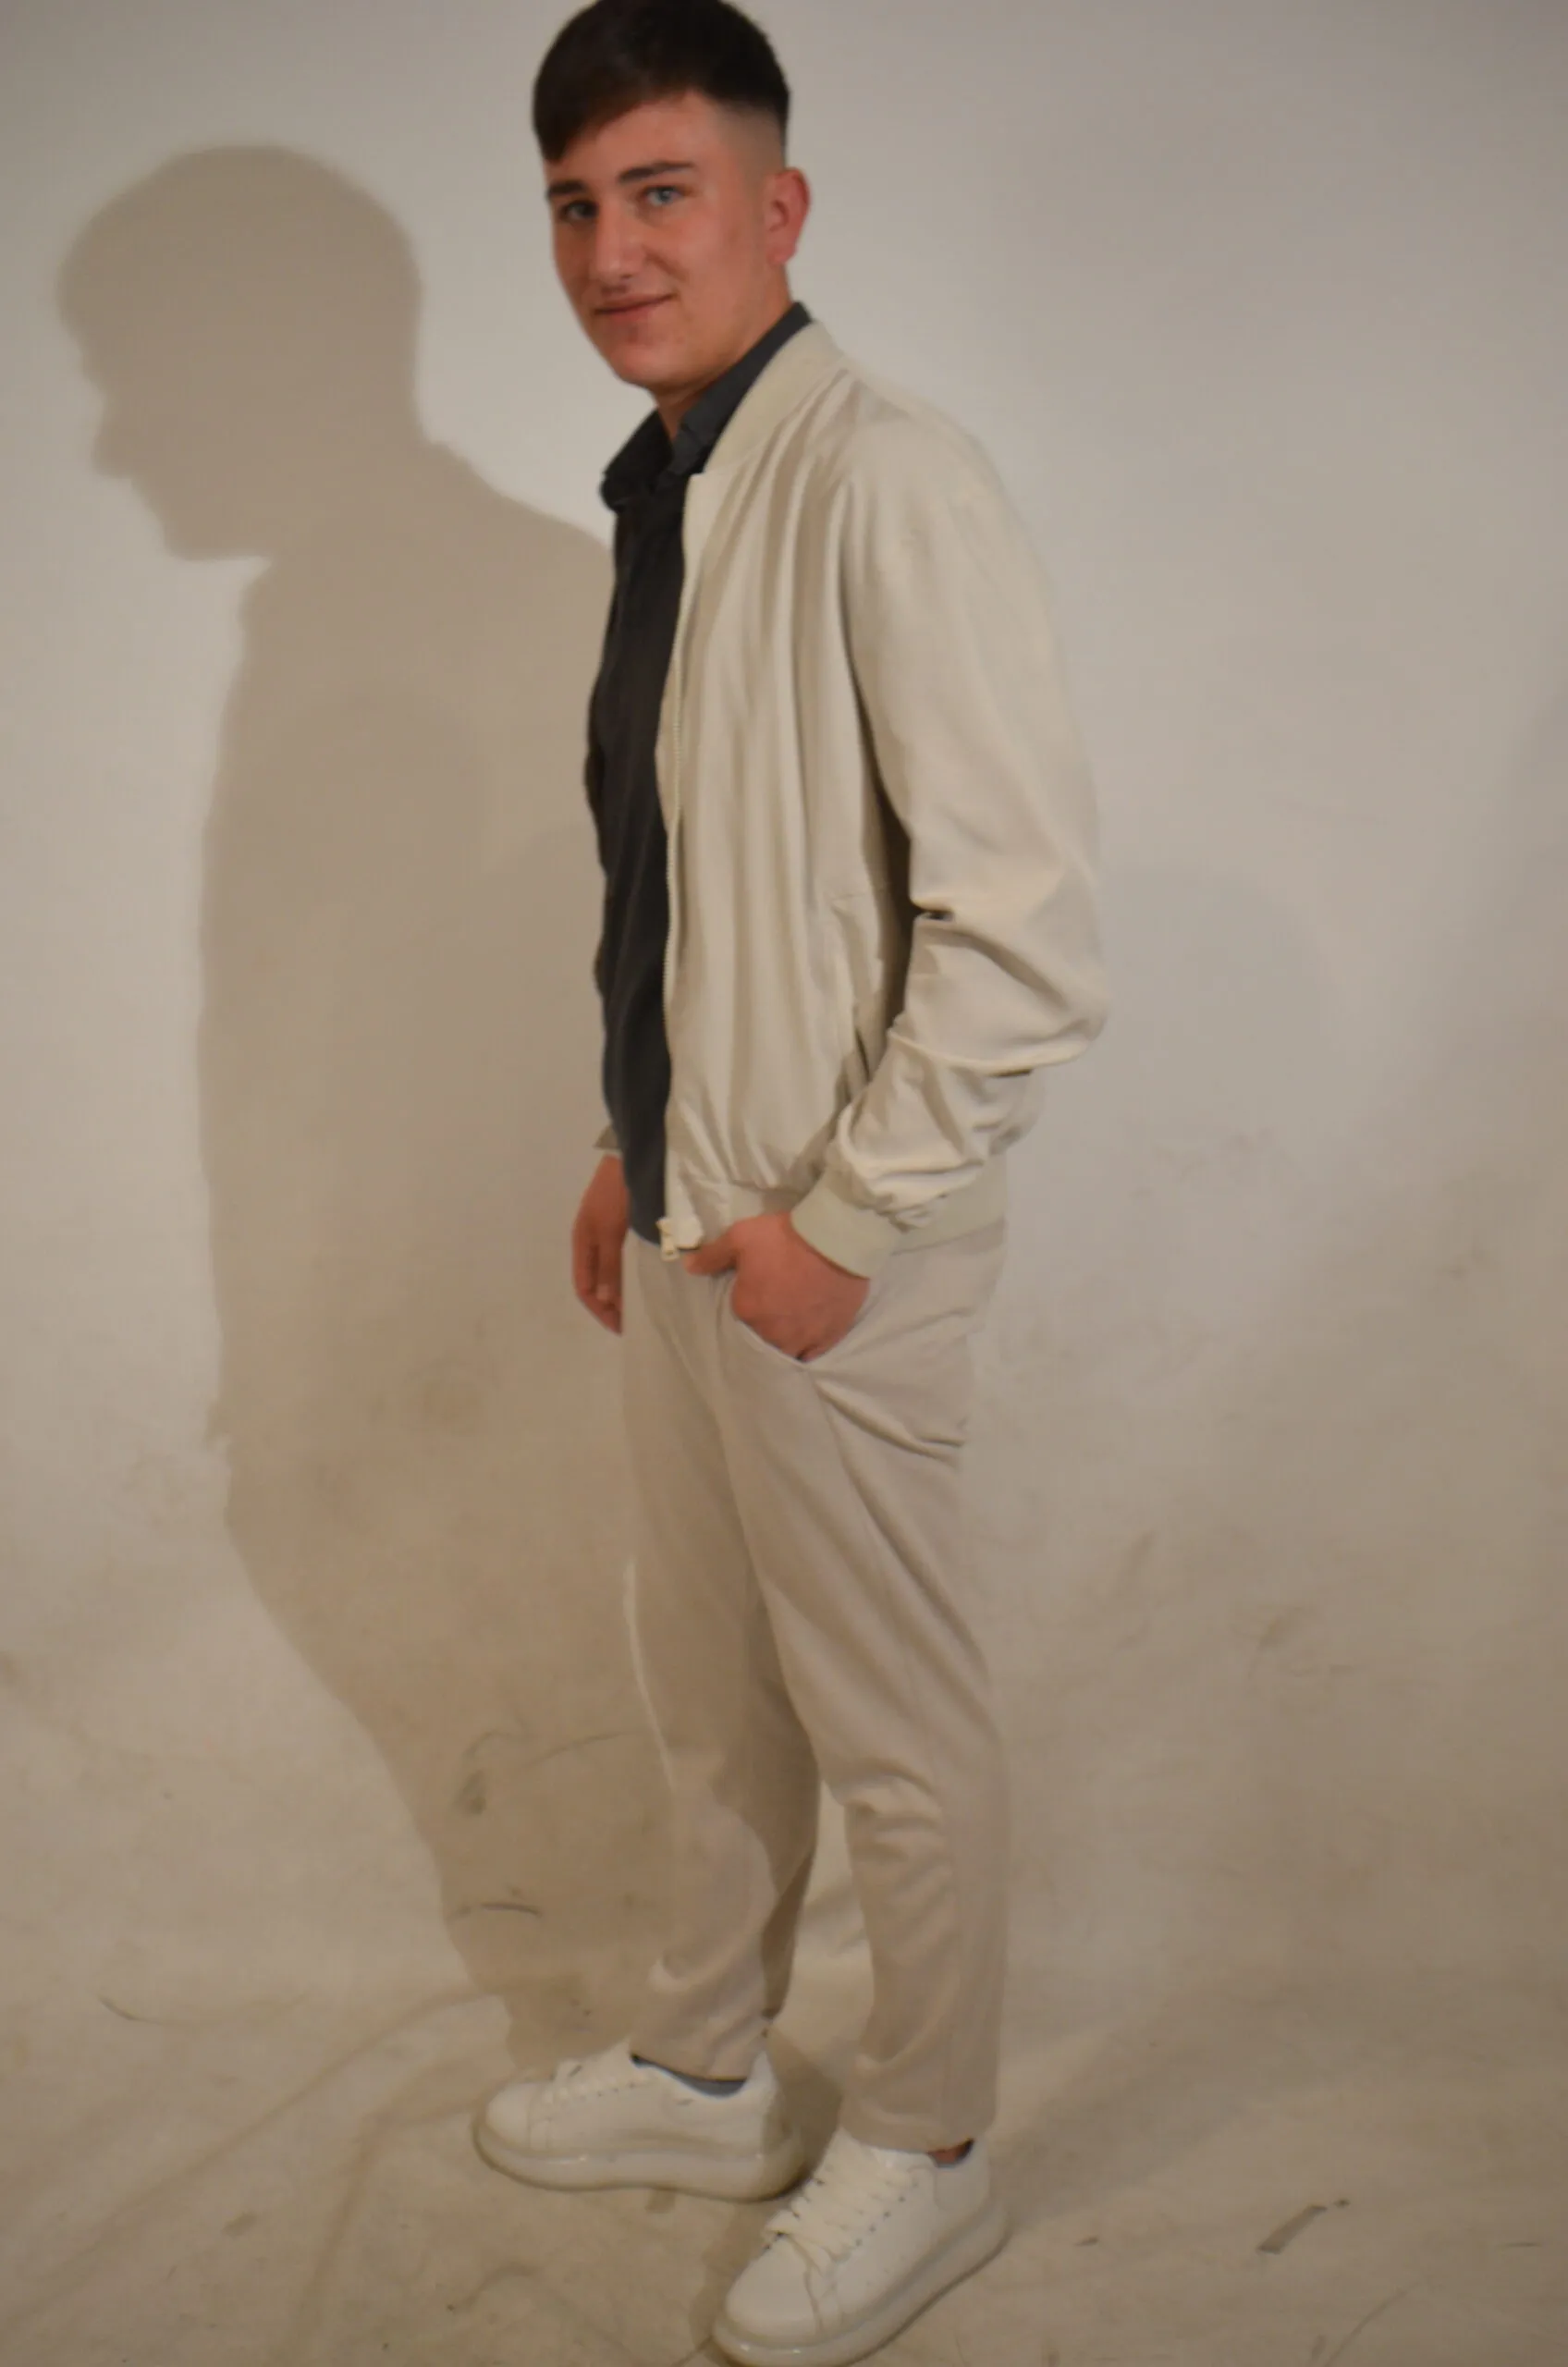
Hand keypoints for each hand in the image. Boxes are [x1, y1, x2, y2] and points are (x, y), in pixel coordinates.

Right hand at [572, 1153, 628, 1332]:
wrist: (629, 1155)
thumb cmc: (617, 1193)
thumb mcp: (612, 1231)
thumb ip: (609, 1265)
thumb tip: (605, 1301)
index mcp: (582, 1243)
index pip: (584, 1288)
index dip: (599, 1309)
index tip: (621, 1326)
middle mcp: (591, 1241)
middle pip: (596, 1282)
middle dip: (610, 1304)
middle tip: (633, 1321)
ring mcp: (606, 1232)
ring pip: (610, 1271)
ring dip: (620, 1289)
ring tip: (640, 1305)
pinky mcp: (622, 1224)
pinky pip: (622, 1257)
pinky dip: (629, 1272)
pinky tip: (644, 1277)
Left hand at [683, 1211, 869, 1360]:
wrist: (834, 1241)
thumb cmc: (784, 1238)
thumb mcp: (741, 1237)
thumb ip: (713, 1255)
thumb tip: (689, 1267)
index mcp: (747, 1311)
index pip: (738, 1316)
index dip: (746, 1303)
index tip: (754, 1291)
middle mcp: (772, 1333)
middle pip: (760, 1339)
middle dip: (763, 1327)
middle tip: (772, 1309)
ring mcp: (801, 1339)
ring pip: (784, 1352)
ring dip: (782, 1343)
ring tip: (787, 1328)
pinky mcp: (827, 1338)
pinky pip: (810, 1354)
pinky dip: (806, 1349)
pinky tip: (805, 1340)